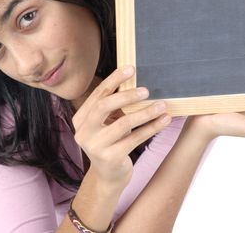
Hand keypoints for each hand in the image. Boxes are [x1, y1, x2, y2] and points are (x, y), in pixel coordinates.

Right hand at [72, 66, 169, 186]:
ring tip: (162, 105)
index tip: (131, 68)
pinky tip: (164, 120)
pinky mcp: (110, 158)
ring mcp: (95, 146)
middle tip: (146, 90)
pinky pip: (135, 138)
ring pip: (123, 123)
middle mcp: (83, 132)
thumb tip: (133, 79)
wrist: (109, 176)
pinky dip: (151, 128)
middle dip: (126, 95)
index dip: (114, 79)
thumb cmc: (111, 142)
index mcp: (80, 119)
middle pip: (104, 106)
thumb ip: (113, 106)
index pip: (98, 95)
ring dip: (145, 112)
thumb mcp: (107, 123)